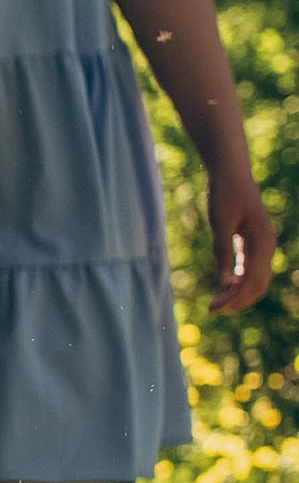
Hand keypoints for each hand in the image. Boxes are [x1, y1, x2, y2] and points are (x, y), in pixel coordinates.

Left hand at [210, 165, 277, 312]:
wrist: (232, 172)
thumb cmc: (224, 193)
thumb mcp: (219, 224)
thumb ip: (222, 252)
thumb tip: (224, 283)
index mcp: (262, 242)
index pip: (251, 281)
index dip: (233, 299)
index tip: (214, 309)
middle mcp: (268, 246)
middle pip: (258, 285)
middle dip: (237, 301)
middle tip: (213, 310)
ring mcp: (264, 244)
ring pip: (257, 279)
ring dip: (239, 293)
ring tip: (217, 303)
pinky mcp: (256, 242)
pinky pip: (252, 268)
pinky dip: (240, 281)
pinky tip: (225, 287)